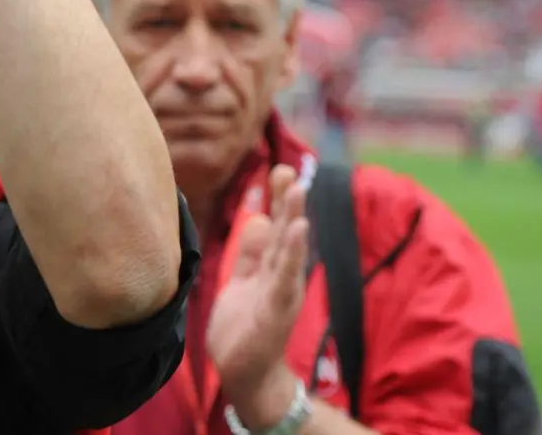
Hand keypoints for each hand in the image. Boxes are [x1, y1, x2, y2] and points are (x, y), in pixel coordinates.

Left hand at [207, 164, 310, 426]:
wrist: (245, 372)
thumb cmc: (244, 328)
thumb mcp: (242, 281)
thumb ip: (250, 253)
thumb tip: (258, 217)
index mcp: (271, 267)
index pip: (276, 226)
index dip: (278, 199)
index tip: (280, 169)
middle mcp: (281, 275)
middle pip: (286, 231)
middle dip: (288, 201)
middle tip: (289, 169)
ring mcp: (282, 291)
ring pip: (289, 249)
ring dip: (294, 219)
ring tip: (298, 191)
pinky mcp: (277, 309)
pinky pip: (285, 277)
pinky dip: (294, 255)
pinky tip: (299, 232)